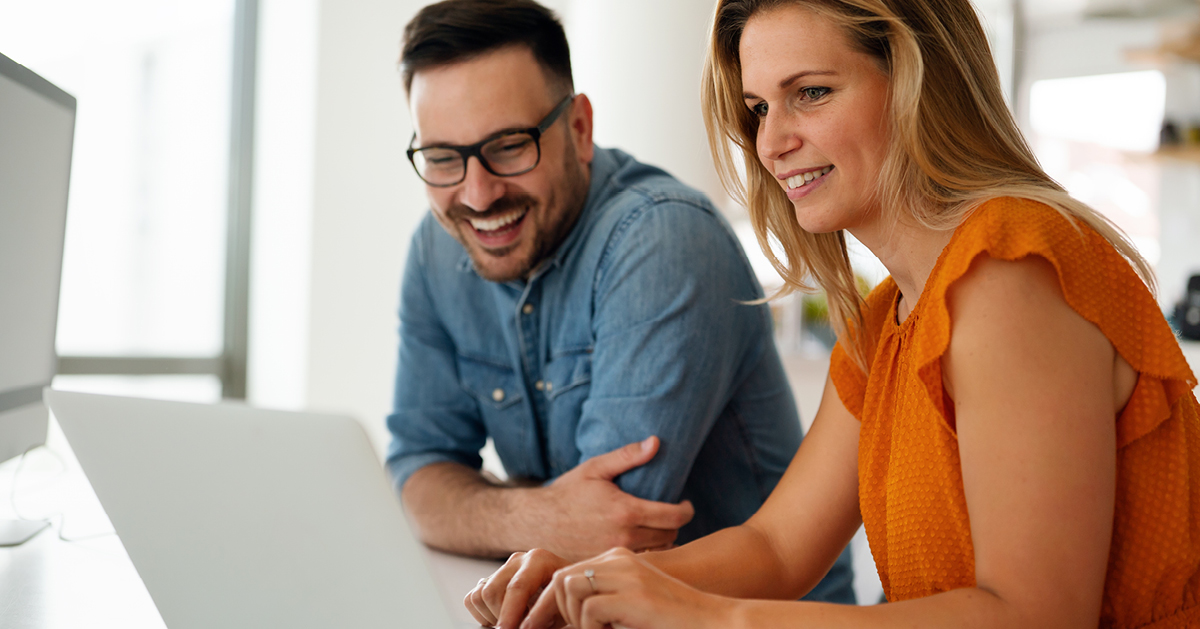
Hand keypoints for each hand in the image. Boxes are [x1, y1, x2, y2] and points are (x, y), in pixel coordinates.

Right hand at [465, 548, 569, 628]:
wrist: (567, 586)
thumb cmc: (566, 595)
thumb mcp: (562, 605)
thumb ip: (544, 616)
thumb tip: (523, 628)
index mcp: (539, 560)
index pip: (517, 587)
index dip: (510, 614)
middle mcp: (518, 560)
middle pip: (493, 592)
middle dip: (502, 617)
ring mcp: (503, 568)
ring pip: (480, 595)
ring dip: (493, 616)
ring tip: (514, 621)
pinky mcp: (491, 578)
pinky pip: (472, 598)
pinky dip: (482, 613)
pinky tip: (502, 617)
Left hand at [526, 547, 730, 628]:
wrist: (712, 623)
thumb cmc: (670, 620)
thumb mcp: (629, 606)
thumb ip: (603, 601)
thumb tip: (566, 614)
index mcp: (618, 559)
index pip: (567, 573)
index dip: (561, 606)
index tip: (569, 628)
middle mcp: (620, 560)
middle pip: (561, 578)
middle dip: (561, 612)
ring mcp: (628, 575)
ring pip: (569, 588)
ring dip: (575, 619)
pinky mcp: (636, 595)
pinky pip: (590, 609)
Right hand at [532, 436, 694, 560]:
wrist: (535, 522)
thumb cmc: (567, 493)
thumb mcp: (595, 468)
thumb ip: (627, 455)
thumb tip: (656, 442)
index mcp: (626, 512)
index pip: (675, 518)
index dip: (687, 511)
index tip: (685, 505)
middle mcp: (624, 538)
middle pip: (670, 536)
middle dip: (674, 525)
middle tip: (668, 515)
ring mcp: (614, 556)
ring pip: (657, 552)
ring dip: (661, 541)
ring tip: (655, 528)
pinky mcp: (606, 566)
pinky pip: (637, 563)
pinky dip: (644, 554)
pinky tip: (638, 542)